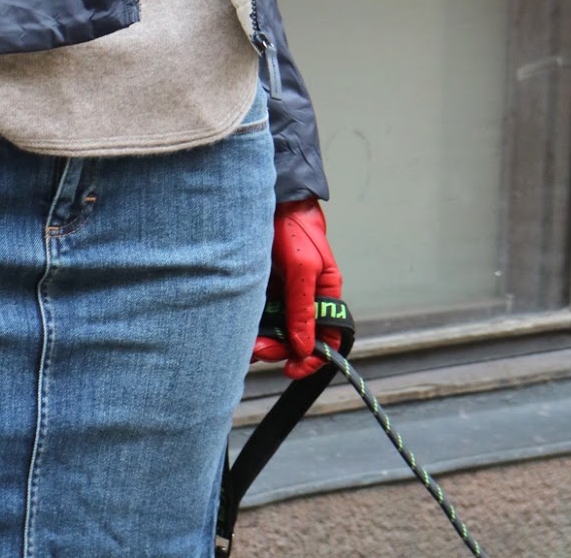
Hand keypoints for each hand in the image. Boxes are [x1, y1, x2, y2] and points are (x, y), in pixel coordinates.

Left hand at [251, 200, 342, 378]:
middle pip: (297, 339)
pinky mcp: (265, 289)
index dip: (312, 358)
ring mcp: (285, 295)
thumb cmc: (293, 229)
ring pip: (277, 330)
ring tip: (246, 343)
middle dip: (278, 349)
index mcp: (326, 295)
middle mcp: (306, 299)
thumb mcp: (302, 267)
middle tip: (257, 351)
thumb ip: (302, 307)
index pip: (328, 338)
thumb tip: (304, 347)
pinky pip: (261, 316)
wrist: (271, 201)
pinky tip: (241, 327)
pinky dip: (253, 325)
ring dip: (263, 340)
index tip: (292, 369)